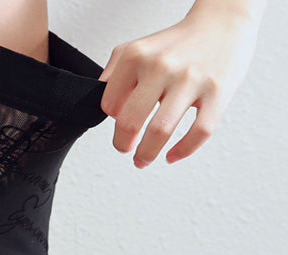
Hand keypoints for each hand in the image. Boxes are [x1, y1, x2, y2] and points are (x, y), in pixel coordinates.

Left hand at [98, 6, 259, 166]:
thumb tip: (103, 103)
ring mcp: (191, 80)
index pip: (110, 104)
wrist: (223, 23)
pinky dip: (182, 151)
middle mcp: (163, 66)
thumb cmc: (180, 43)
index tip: (120, 124)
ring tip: (143, 159)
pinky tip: (172, 155)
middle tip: (125, 148)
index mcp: (138, 56)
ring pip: (160, 131)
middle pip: (130, 121)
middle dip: (123, 144)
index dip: (113, 120)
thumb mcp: (140, 47)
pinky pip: (198, 132)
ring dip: (146, 154)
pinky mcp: (217, 92)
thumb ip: (116, 72)